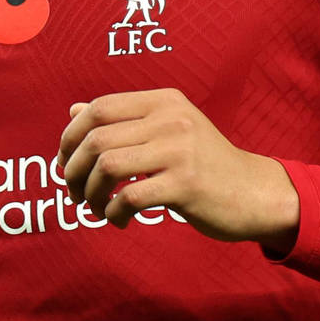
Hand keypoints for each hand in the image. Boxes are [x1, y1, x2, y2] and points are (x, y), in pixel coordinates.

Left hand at [56, 88, 298, 248]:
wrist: (254, 192)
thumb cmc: (203, 163)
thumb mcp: (167, 130)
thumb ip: (123, 120)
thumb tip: (74, 111)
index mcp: (163, 101)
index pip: (99, 108)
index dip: (71, 136)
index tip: (65, 161)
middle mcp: (171, 119)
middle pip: (97, 139)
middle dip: (74, 170)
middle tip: (73, 192)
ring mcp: (179, 150)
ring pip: (108, 167)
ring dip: (90, 193)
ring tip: (95, 207)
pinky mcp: (186, 184)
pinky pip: (130, 197)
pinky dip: (113, 212)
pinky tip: (119, 219)